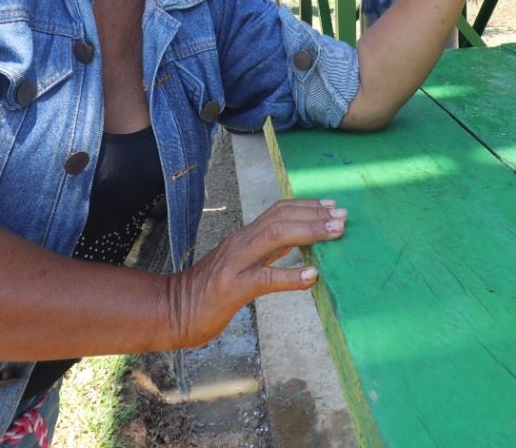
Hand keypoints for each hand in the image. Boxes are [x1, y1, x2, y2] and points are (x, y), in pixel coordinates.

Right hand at [166, 198, 345, 348]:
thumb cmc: (210, 293)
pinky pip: (265, 279)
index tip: (332, 205)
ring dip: (309, 232)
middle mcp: (240, 243)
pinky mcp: (231, 288)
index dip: (307, 205)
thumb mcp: (242, 266)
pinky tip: (312, 277)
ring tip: (335, 233)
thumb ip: (266, 253)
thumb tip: (299, 244)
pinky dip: (290, 275)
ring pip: (275, 236)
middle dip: (315, 214)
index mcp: (244, 238)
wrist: (172, 312)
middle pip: (281, 217)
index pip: (278, 211)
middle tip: (343, 216)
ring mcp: (235, 264)